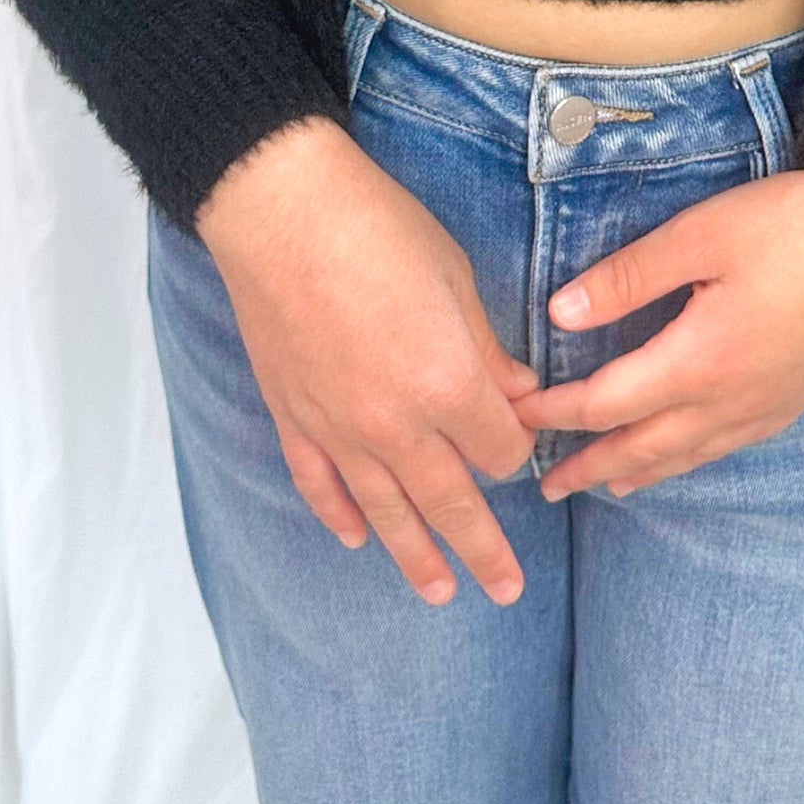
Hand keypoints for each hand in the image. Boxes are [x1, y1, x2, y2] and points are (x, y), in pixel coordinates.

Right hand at [194, 118, 539, 608]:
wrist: (282, 210)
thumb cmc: (379, 229)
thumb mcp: (457, 280)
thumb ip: (489, 352)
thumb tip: (521, 396)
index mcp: (448, 385)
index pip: (500, 451)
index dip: (517, 448)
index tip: (521, 434)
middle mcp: (396, 424)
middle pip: (452, 504)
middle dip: (484, 549)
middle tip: (507, 589)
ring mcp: (339, 429)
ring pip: (386, 514)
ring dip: (416, 557)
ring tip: (442, 594)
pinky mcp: (294, 417)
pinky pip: (320, 486)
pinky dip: (338, 516)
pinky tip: (355, 539)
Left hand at [507, 130, 803, 499]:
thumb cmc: (798, 225)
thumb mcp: (700, 235)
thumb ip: (626, 277)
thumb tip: (558, 313)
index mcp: (698, 361)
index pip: (605, 402)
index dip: (553, 412)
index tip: (513, 415)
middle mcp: (730, 400)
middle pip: (641, 447)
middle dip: (587, 465)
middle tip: (544, 485)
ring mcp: (767, 405)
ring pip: (687, 456)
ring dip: (638, 470)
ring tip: (606, 482)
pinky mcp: (795, 397)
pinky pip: (727, 445)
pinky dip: (689, 459)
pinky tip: (686, 451)